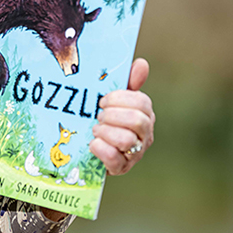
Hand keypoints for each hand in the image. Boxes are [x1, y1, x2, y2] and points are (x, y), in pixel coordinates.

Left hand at [89, 58, 153, 175]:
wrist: (87, 147)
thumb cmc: (105, 118)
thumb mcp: (113, 99)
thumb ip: (128, 82)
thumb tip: (142, 64)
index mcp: (145, 114)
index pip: (142, 102)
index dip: (119, 99)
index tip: (103, 100)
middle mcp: (145, 135)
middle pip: (137, 121)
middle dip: (112, 115)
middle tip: (99, 116)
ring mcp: (135, 153)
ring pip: (126, 140)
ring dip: (105, 132)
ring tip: (96, 130)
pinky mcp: (121, 168)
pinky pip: (113, 158)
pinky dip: (99, 148)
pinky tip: (93, 143)